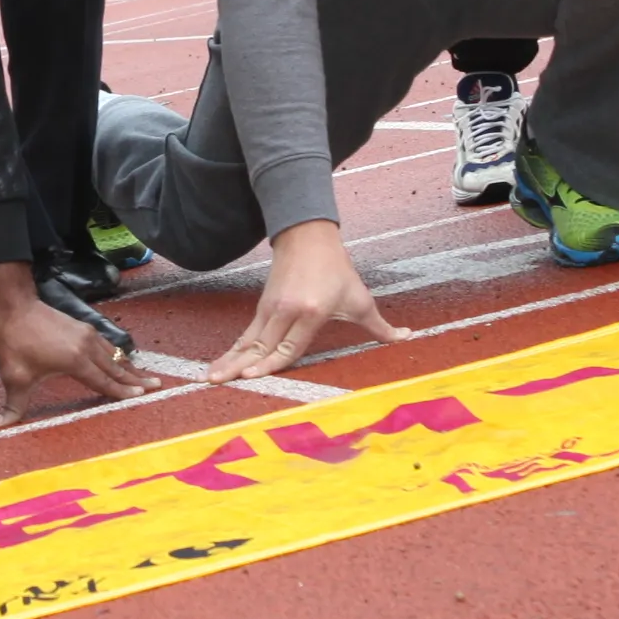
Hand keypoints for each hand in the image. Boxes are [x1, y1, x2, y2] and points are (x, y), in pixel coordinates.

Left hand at [0, 261, 150, 423]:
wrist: (12, 304)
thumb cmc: (13, 340)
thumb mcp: (12, 376)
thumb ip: (12, 405)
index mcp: (75, 360)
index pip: (104, 382)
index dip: (123, 392)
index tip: (142, 397)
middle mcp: (87, 346)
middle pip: (117, 367)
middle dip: (136, 379)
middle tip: (157, 386)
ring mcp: (86, 334)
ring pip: (114, 354)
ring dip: (129, 366)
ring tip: (146, 375)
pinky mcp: (81, 326)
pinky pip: (106, 344)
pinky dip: (117, 354)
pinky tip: (120, 358)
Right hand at [205, 222, 404, 380]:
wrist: (308, 237)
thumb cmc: (337, 270)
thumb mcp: (360, 299)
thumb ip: (380, 326)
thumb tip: (408, 338)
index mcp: (311, 311)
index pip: (289, 345)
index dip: (270, 363)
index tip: (251, 376)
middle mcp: (286, 311)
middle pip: (261, 346)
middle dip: (240, 366)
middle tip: (218, 381)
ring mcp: (271, 309)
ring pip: (248, 341)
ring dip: (229, 360)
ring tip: (210, 377)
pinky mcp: (262, 308)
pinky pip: (246, 335)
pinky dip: (233, 350)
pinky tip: (220, 364)